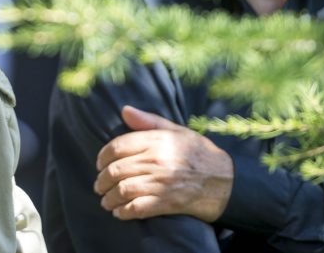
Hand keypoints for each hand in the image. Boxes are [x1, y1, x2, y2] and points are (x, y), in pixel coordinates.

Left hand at [94, 105, 233, 221]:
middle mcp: (157, 161)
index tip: (99, 163)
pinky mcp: (166, 203)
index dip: (102, 156)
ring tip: (106, 200)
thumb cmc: (198, 152)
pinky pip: (136, 208)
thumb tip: (124, 111)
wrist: (224, 180)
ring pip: (122, 190)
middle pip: (116, 170)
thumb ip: (148, 121)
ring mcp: (161, 183)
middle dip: (102, 180)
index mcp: (157, 140)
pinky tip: (119, 212)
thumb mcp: (176, 131)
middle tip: (99, 185)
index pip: (118, 147)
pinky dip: (123, 212)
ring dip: (109, 198)